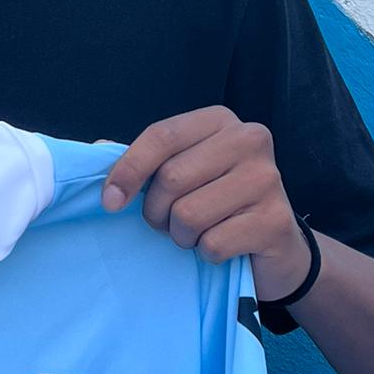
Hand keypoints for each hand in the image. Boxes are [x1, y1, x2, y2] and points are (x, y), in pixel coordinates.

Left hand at [99, 106, 312, 299]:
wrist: (275, 246)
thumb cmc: (217, 202)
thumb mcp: (182, 171)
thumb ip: (144, 160)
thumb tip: (97, 151)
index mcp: (220, 120)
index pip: (161, 136)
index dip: (128, 170)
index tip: (109, 200)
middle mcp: (249, 140)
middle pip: (171, 178)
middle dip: (157, 211)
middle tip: (168, 221)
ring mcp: (267, 179)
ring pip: (188, 214)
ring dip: (182, 235)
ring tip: (198, 232)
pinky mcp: (275, 221)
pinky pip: (212, 243)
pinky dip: (206, 253)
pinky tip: (223, 245)